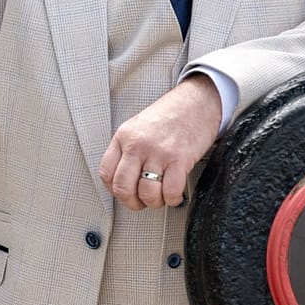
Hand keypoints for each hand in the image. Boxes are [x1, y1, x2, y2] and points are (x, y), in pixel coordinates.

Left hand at [99, 75, 221, 209]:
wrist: (198, 102)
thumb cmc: (171, 115)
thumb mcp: (139, 126)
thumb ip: (128, 149)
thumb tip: (125, 179)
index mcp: (124, 136)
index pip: (107, 173)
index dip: (115, 190)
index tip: (125, 193)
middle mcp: (138, 144)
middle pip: (123, 188)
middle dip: (133, 203)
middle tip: (142, 202)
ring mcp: (158, 152)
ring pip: (147, 193)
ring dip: (155, 202)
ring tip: (161, 197)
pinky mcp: (179, 159)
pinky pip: (170, 191)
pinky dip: (172, 199)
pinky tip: (175, 194)